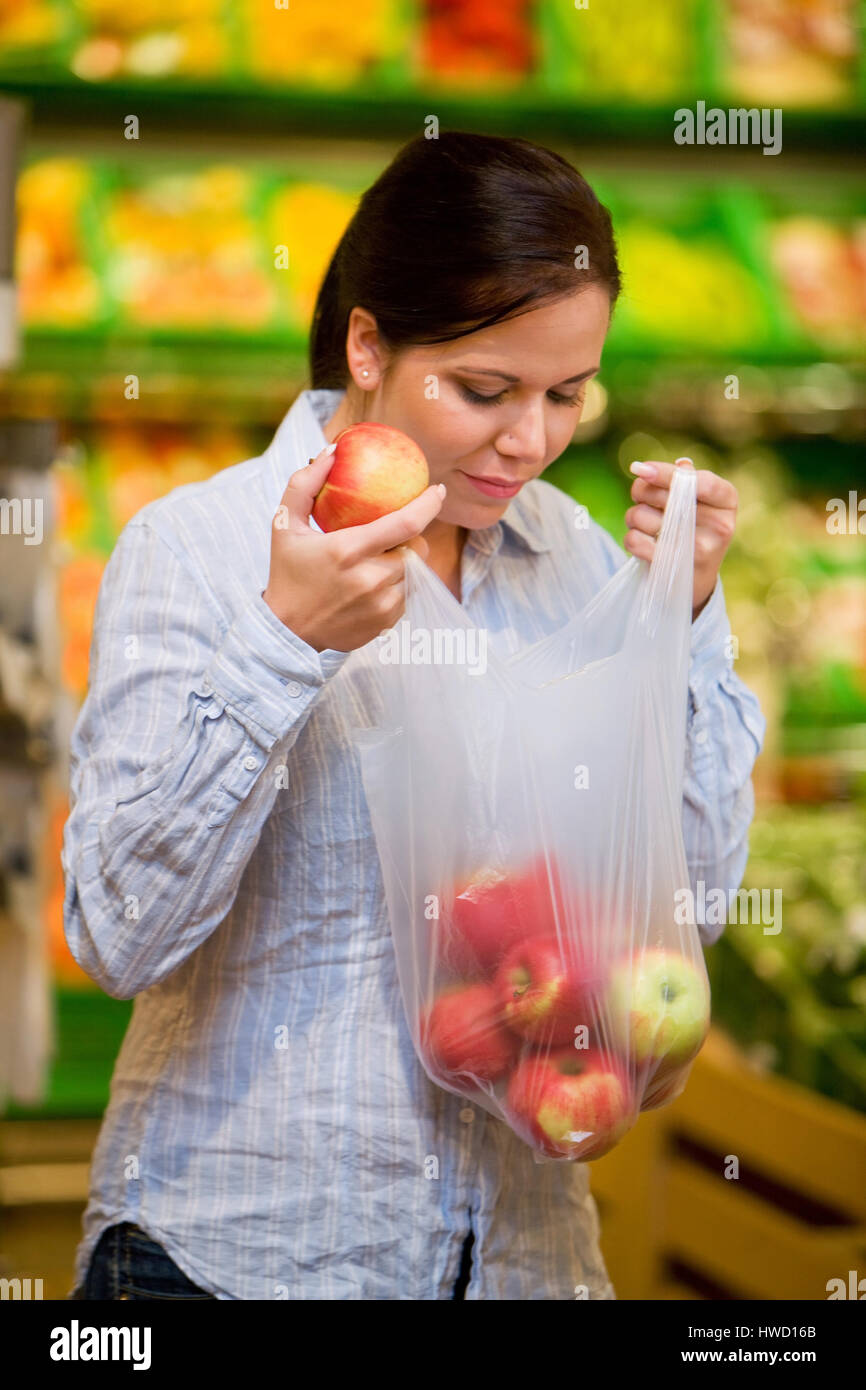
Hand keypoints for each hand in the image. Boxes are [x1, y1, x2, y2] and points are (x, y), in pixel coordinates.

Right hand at [262, 443, 442, 652]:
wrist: (288, 632)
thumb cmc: (288, 572)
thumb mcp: (284, 524)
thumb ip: (304, 484)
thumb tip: (331, 450)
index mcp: (348, 550)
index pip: (405, 523)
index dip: (429, 504)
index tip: (438, 490)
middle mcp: (369, 579)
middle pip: (416, 548)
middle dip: (413, 535)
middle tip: (396, 532)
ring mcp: (381, 604)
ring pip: (415, 572)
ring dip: (406, 560)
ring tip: (382, 557)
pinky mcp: (387, 622)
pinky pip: (408, 594)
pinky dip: (399, 584)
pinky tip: (377, 582)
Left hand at [625, 457, 737, 619]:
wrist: (695, 578)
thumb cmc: (693, 527)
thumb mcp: (697, 501)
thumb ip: (679, 479)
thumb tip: (645, 469)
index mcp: (727, 500)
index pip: (698, 481)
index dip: (665, 473)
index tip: (639, 468)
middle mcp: (719, 525)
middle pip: (664, 495)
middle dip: (643, 491)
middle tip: (642, 498)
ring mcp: (698, 549)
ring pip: (643, 515)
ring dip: (634, 516)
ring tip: (646, 523)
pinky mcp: (673, 567)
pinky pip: (634, 540)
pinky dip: (631, 536)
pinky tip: (642, 540)